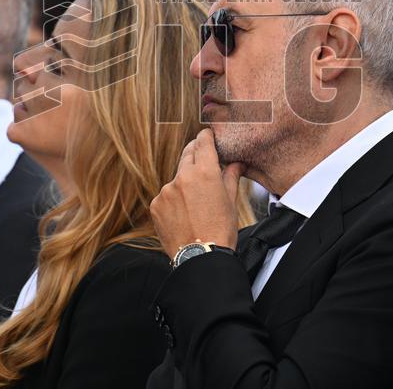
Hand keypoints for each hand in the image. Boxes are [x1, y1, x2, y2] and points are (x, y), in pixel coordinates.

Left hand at [150, 128, 243, 258]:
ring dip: (185, 182)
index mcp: (205, 172)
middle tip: (203, 160)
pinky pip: (166, 196)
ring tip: (196, 203)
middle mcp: (183, 177)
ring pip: (177, 178)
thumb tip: (236, 163)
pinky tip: (183, 215)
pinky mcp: (156, 204)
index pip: (203, 142)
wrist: (200, 258)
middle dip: (196, 154)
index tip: (207, 135)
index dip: (206, 136)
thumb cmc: (221, 230)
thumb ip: (230, 176)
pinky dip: (174, 200)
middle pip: (188, 154)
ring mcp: (166, 191)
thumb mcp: (230, 201)